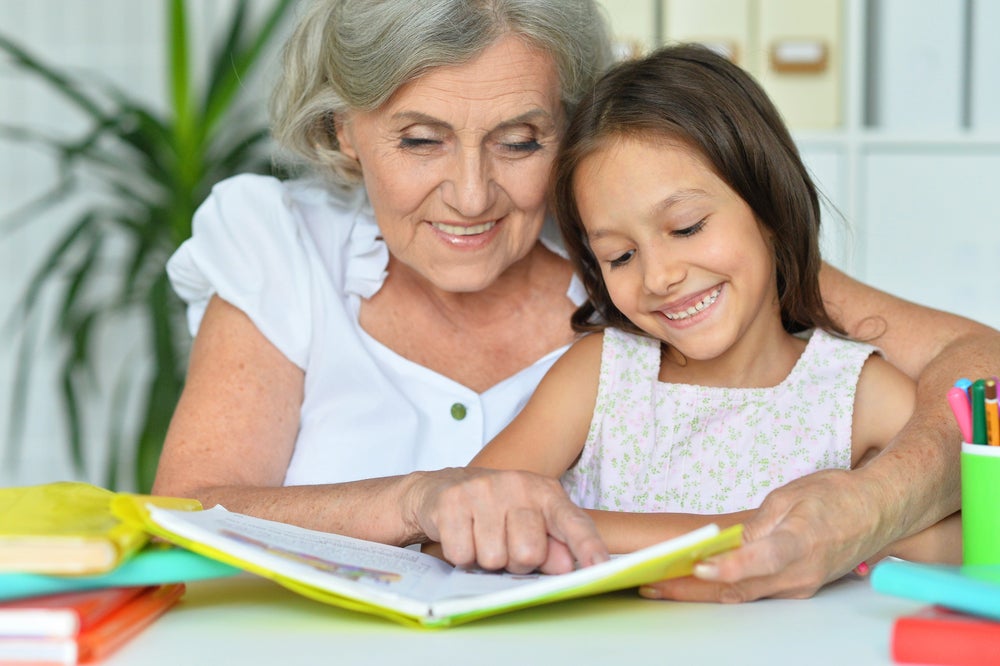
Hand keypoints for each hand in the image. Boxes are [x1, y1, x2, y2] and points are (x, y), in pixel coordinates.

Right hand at [404, 467, 607, 574]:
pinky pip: (462, 555)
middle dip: (515, 562)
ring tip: (480, 538)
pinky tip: (461, 534)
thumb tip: (566, 566)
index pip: (573, 523)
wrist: (441, 488)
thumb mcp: (529, 524)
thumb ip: (553, 546)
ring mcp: (484, 490)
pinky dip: (460, 555)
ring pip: (493, 558)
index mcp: (545, 493)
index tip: (600, 567)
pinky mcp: (452, 501)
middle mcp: (518, 485)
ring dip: (485, 559)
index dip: (588, 547)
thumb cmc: (495, 511)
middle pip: (529, 553)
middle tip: (504, 545)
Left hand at [638, 469, 879, 601]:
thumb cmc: (836, 497)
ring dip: (701, 593)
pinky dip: (723, 588)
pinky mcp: (797, 589)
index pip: (761, 560)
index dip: (729, 567)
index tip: (698, 568)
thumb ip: (758, 523)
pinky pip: (754, 592)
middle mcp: (800, 574)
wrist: (879, 512)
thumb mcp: (791, 496)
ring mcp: (800, 587)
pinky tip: (695, 582)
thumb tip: (726, 544)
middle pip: (740, 588)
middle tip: (652, 583)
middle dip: (693, 590)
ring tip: (659, 585)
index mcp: (801, 543)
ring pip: (743, 594)